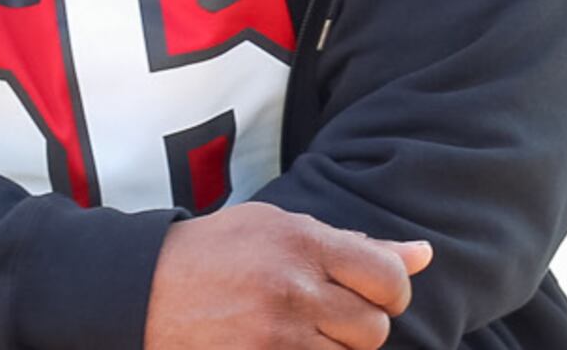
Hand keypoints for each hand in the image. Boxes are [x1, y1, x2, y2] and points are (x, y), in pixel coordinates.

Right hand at [144, 201, 431, 349]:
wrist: (143, 290)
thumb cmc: (221, 252)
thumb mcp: (282, 228)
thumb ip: (355, 245)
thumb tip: (423, 256)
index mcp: (302, 241)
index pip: (388, 278)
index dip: (390, 292)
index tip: (373, 295)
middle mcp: (292, 288)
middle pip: (373, 329)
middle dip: (360, 327)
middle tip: (328, 316)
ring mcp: (274, 335)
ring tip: (302, 332)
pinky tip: (288, 346)